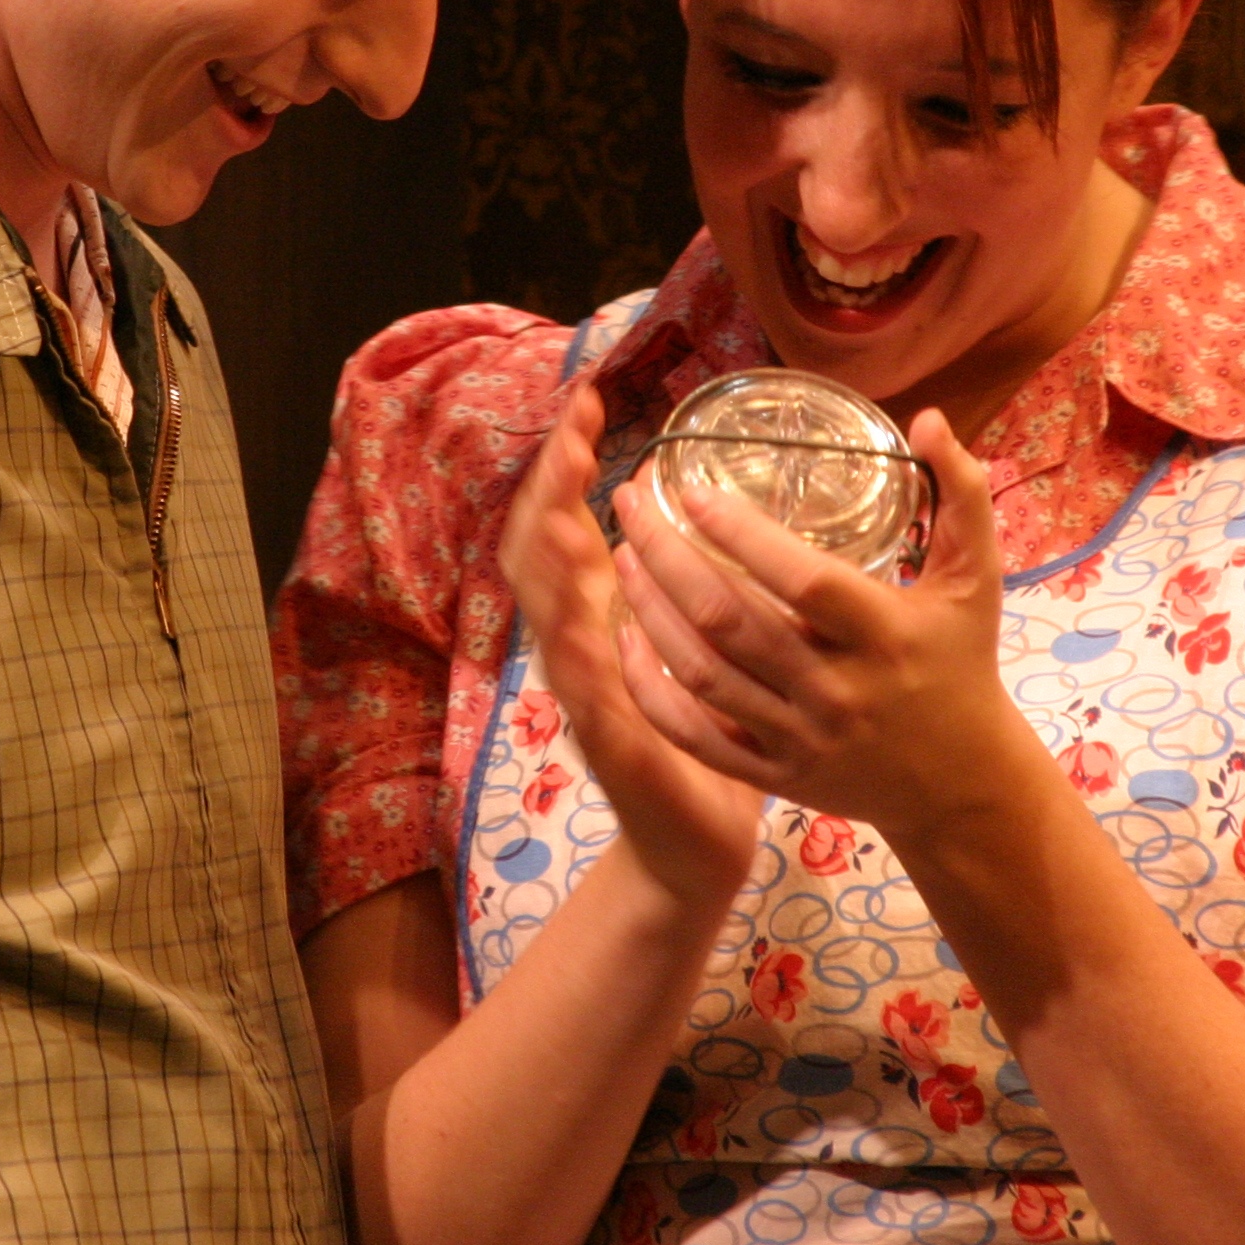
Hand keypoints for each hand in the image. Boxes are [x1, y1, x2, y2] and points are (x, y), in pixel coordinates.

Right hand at [497, 384, 766, 906]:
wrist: (695, 842)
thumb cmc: (705, 728)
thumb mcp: (687, 637)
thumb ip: (687, 569)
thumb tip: (689, 484)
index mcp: (598, 613)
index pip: (564, 520)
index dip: (565, 465)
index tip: (582, 402)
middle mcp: (578, 647)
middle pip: (539, 556)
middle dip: (548, 495)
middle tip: (568, 439)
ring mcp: (586, 699)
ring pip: (551, 624)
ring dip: (554, 571)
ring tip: (563, 516)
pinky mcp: (613, 752)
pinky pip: (589, 703)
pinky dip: (585, 666)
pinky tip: (592, 630)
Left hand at [607, 408, 1020, 831]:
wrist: (961, 783)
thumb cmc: (961, 661)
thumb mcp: (976, 579)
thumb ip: (961, 494)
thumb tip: (931, 416)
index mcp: (886, 635)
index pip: (803, 581)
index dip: (743, 535)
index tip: (691, 489)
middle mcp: (839, 691)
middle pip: (732, 623)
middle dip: (667, 556)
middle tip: (630, 504)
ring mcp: (801, 738)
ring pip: (703, 674)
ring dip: (650, 611)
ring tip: (622, 554)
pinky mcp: (775, 775)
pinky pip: (696, 736)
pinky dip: (652, 690)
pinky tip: (625, 638)